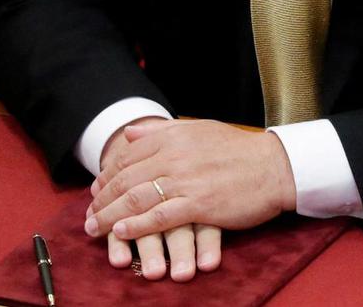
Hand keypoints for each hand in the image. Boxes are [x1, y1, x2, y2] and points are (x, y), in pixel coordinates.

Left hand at [85, 119, 295, 250]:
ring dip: (111, 216)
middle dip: (102, 199)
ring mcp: (186, 180)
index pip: (127, 156)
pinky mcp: (199, 205)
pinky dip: (136, 226)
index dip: (107, 175)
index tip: (96, 190)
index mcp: (174, 137)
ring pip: (137, 199)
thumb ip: (162, 131)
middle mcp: (175, 156)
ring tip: (95, 228)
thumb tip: (130, 132)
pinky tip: (122, 233)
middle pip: (127, 179)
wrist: (274, 167)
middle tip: (88, 215)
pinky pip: (159, 218)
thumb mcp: (199, 129)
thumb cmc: (239, 150)